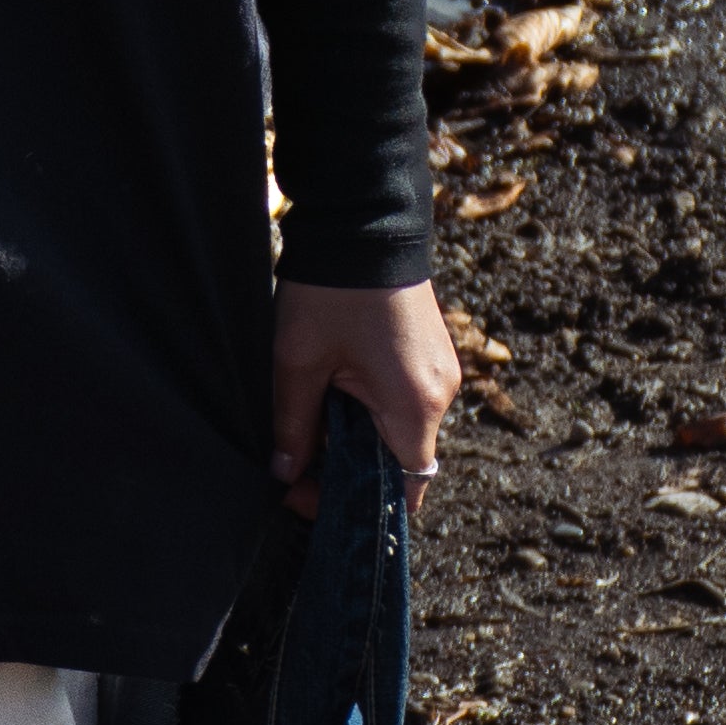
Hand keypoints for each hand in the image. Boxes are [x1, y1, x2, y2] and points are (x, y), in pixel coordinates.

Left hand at [271, 278, 461, 522]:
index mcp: (415, 406)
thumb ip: (294, 425)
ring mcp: (440, 371)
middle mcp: (440, 394)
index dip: (357, 504)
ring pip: (399, 430)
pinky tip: (334, 394)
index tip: (308, 495)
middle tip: (296, 464)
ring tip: (311, 421)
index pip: (404, 488)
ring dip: (357, 438)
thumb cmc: (332, 290)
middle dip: (349, 471)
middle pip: (398, 461)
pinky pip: (404, 401)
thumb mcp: (299, 362)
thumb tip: (285, 472)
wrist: (365, 221)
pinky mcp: (431, 353)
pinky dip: (371, 410)